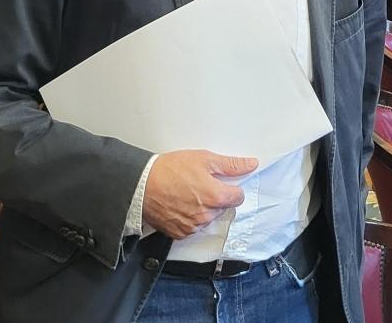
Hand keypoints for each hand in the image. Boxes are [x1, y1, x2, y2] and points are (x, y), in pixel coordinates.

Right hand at [140, 150, 257, 239]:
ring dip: (202, 208)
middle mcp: (207, 215)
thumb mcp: (204, 159)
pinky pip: (192, 227)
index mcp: (216, 197)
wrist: (141, 184)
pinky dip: (189, 218)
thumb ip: (231, 164)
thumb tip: (251, 164)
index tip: (221, 182)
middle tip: (198, 184)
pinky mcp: (180, 233)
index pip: (239, 197)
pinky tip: (179, 204)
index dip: (232, 188)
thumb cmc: (170, 170)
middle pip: (222, 207)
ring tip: (186, 193)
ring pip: (207, 218)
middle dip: (215, 197)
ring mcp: (193, 226)